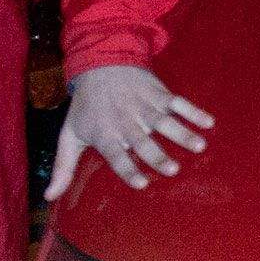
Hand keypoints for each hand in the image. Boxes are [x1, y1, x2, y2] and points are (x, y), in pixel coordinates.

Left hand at [50, 63, 215, 197]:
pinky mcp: (158, 93)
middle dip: (157, 155)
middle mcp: (125, 121)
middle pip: (142, 141)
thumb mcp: (70, 134)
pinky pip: (179, 102)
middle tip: (172, 169)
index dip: (127, 169)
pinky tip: (209, 122)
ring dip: (182, 134)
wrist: (99, 63)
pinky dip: (194, 111)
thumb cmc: (86, 106)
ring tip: (199, 146)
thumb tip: (50, 197)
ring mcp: (144, 106)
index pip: (116, 155)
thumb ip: (63, 168)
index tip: (142, 184)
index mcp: (105, 134)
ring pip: (164, 121)